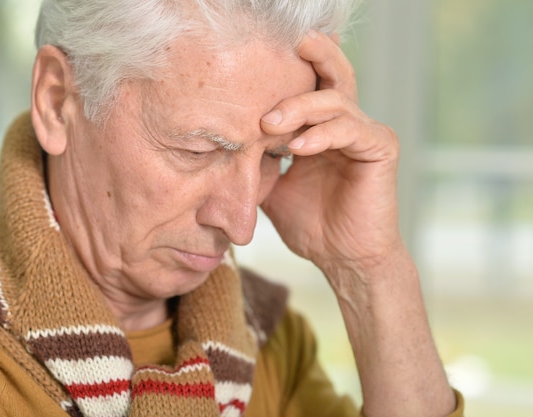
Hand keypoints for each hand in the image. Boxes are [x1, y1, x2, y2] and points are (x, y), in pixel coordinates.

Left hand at [260, 31, 402, 279]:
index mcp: (322, 130)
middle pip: (330, 76)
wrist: (342, 259)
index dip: (285, 76)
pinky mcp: (380, 148)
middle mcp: (346, 124)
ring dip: (299, 108)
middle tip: (274, 58)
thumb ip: (259, 163)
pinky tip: (297, 147)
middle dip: (307, 59)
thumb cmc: (311, 225)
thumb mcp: (274, 189)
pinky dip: (322, 134)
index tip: (251, 70)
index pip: (308, 88)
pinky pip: (350, 130)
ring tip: (269, 125)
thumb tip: (222, 147)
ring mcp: (366, 134)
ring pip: (335, 101)